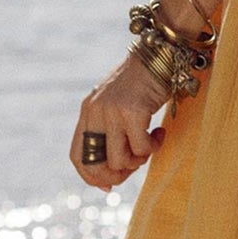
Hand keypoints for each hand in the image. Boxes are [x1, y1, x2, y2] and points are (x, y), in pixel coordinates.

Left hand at [70, 48, 172, 191]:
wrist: (160, 53)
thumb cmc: (143, 83)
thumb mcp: (118, 105)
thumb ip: (110, 132)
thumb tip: (109, 181)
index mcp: (88, 111)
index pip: (77, 156)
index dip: (90, 176)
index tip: (108, 185)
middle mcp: (95, 111)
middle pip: (95, 164)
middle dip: (116, 175)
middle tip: (135, 167)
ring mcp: (112, 111)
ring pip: (118, 160)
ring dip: (138, 160)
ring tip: (150, 144)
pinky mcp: (133, 112)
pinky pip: (141, 149)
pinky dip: (153, 147)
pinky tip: (160, 133)